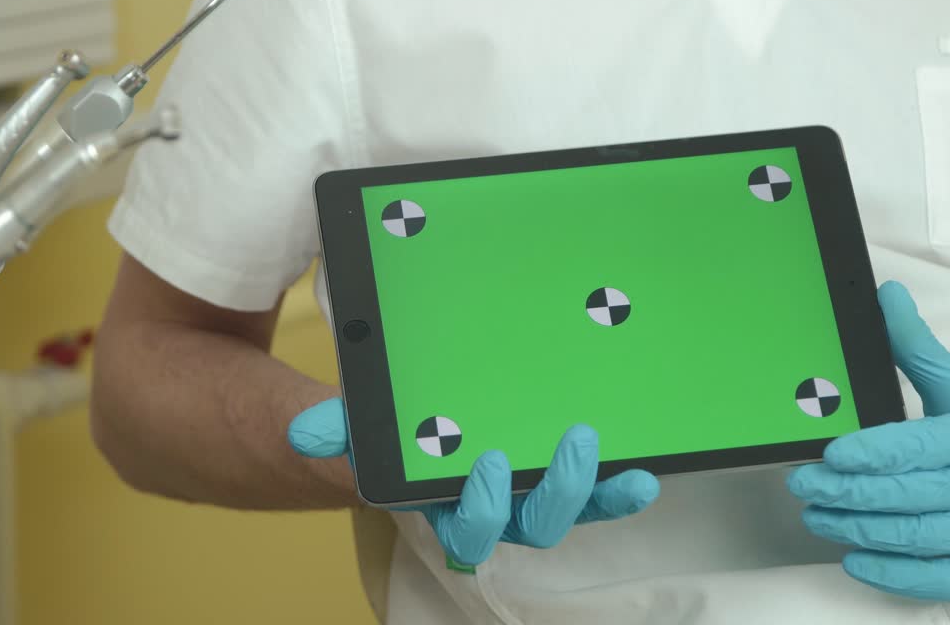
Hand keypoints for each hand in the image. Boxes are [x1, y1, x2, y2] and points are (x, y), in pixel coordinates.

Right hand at [289, 398, 659, 565]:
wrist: (420, 427)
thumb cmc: (395, 431)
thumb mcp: (366, 423)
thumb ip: (338, 428)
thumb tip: (307, 434)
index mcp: (446, 503)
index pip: (466, 525)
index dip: (481, 505)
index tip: (489, 463)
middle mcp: (495, 511)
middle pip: (529, 525)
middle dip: (552, 491)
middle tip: (571, 444)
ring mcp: (532, 497)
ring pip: (566, 511)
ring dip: (593, 489)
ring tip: (610, 454)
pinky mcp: (565, 480)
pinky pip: (596, 496)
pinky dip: (618, 490)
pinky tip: (642, 474)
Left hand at [788, 281, 949, 600]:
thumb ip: (917, 348)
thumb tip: (886, 295)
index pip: (920, 446)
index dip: (872, 453)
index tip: (831, 453)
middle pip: (912, 495)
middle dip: (850, 492)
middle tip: (804, 484)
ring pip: (920, 538)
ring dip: (861, 529)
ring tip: (818, 516)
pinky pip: (940, 579)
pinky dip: (894, 574)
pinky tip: (855, 558)